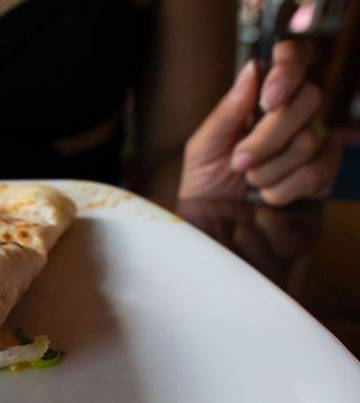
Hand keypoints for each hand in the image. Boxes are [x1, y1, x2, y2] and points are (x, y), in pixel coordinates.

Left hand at [179, 41, 342, 205]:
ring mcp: (316, 139)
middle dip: (266, 139)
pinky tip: (268, 193)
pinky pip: (316, 173)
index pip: (294, 57)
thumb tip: (252, 69)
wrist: (215, 218)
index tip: (266, 101)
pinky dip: (282, 190)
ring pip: (310, 141)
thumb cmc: (206, 179)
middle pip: (309, 100)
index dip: (288, 71)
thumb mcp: (203, 145)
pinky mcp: (326, 170)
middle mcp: (296, 112)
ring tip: (250, 179)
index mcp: (264, 96)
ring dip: (268, 170)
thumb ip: (227, 110)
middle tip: (238, 162)